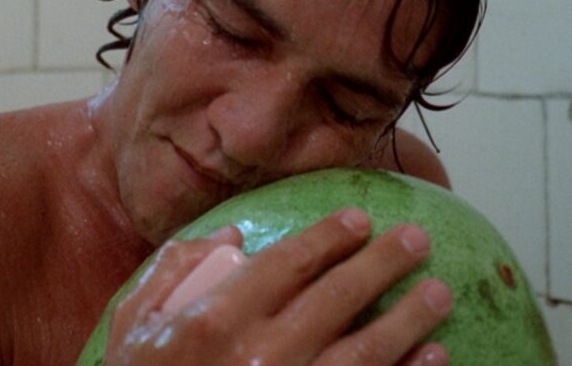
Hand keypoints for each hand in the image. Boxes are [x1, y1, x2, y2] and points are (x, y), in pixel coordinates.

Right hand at [105, 208, 451, 365]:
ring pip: (365, 350)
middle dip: (382, 263)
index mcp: (214, 320)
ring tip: (438, 292)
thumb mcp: (133, 325)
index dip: (330, 236)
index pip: (288, 263)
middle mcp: (260, 356)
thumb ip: (173, 270)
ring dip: (408, 318)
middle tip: (415, 240)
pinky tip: (434, 355)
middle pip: (336, 298)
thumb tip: (232, 236)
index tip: (359, 219)